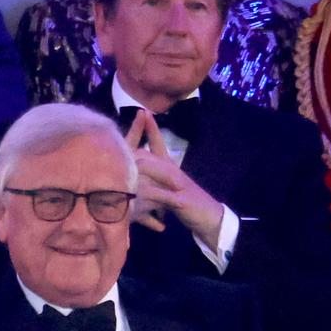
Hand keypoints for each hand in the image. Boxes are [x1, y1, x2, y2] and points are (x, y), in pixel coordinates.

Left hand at [124, 111, 223, 250]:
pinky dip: (152, 194)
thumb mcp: (168, 188)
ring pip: (159, 172)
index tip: (143, 112)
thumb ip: (154, 178)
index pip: (160, 144)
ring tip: (125, 162)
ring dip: (143, 168)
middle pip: (153, 156)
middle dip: (137, 149)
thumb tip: (135, 170)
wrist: (211, 218)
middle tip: (118, 139)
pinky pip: (164, 196)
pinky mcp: (181, 201)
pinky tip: (139, 193)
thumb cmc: (186, 202)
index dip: (151, 129)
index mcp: (171, 168)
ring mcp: (179, 186)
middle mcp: (174, 173)